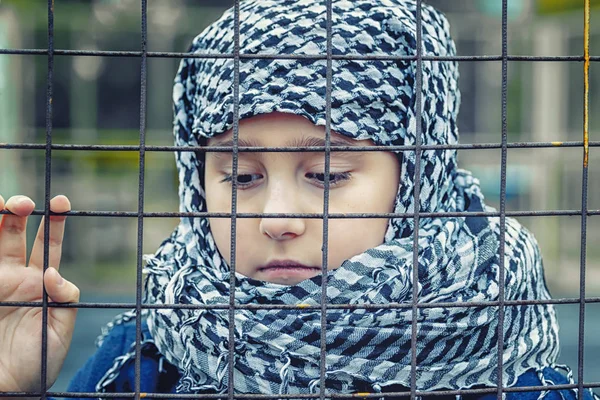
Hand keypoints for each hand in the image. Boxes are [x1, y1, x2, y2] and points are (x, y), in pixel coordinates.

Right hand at [0, 195, 79, 393]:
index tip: (61, 202)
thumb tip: (56, 273)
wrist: (9, 387)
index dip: (55, 222)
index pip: (49, 245)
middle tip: (23, 203)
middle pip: (15, 235)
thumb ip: (65, 300)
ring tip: (0, 203)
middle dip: (19, 213)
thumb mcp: (60, 331)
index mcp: (40, 283)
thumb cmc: (39, 361)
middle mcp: (14, 277)